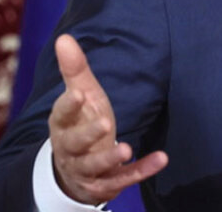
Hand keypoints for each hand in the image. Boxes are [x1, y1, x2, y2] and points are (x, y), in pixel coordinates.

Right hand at [48, 34, 167, 203]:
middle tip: (105, 123)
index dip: (68, 105)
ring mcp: (87, 169)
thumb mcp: (80, 96)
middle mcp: (71, 149)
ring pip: (95, 166)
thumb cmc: (80, 123)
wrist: (74, 171)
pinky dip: (141, 170)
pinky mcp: (106, 183)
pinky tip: (161, 159)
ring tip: (126, 148)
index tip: (79, 94)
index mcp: (63, 125)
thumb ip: (74, 70)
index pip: (61, 115)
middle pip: (75, 143)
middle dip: (88, 135)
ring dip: (110, 158)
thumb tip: (64, 37)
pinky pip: (124, 178)